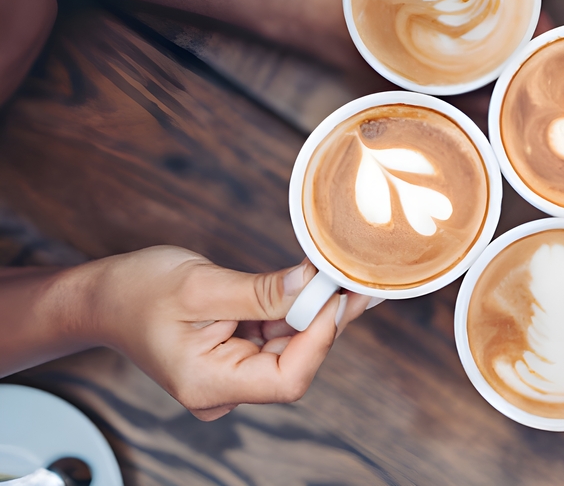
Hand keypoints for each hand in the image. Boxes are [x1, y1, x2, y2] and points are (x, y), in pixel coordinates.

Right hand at [85, 246, 369, 420]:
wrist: (102, 298)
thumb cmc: (137, 291)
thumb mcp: (201, 285)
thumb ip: (261, 291)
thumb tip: (313, 284)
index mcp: (208, 384)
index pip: (288, 378)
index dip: (320, 338)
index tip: (335, 295)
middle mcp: (223, 390)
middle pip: (296, 362)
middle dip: (326, 319)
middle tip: (357, 279)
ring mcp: (231, 376)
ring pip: (291, 347)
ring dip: (317, 312)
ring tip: (347, 277)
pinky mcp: (236, 356)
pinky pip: (278, 337)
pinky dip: (299, 310)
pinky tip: (324, 287)